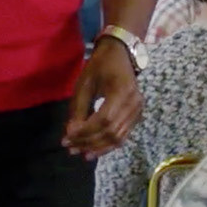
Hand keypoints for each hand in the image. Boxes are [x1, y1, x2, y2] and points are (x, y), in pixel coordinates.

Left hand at [64, 40, 140, 158]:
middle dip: (89, 142)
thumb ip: (78, 109)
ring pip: (118, 137)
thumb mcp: (84, 84)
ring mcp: (138, 111)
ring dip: (98, 148)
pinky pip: (123, 135)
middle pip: (111, 132)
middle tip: (70, 148)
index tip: (67, 138)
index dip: (85, 132)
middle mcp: (134, 104)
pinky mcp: (137, 115)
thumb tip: (71, 133)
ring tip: (81, 153)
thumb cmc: (99, 66)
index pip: (104, 120)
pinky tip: (94, 149)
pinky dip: (107, 144)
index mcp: (122, 92)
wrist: (120, 54)